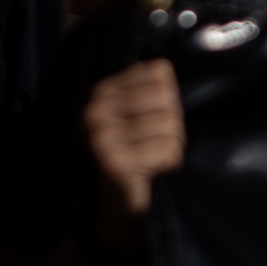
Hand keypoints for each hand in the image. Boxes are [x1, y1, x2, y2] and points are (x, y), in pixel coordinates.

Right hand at [85, 59, 184, 220]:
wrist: (114, 196)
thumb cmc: (132, 146)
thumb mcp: (129, 110)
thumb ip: (145, 86)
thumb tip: (165, 69)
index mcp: (101, 91)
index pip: (159, 72)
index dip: (168, 95)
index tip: (153, 113)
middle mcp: (95, 110)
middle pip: (166, 98)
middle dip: (171, 122)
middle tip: (154, 138)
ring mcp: (102, 138)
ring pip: (170, 125)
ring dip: (171, 143)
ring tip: (152, 153)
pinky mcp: (116, 163)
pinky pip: (168, 149)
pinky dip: (170, 161)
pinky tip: (153, 167)